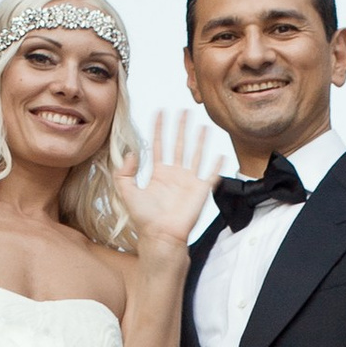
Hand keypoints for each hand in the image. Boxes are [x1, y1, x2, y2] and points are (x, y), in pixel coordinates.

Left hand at [117, 108, 223, 249]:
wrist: (161, 237)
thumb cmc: (144, 219)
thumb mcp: (126, 193)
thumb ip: (124, 173)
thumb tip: (131, 153)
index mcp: (158, 174)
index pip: (158, 145)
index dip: (158, 128)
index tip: (160, 111)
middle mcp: (174, 175)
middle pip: (178, 144)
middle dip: (180, 127)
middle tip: (183, 109)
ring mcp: (189, 182)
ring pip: (195, 154)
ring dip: (199, 140)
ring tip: (202, 124)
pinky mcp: (200, 191)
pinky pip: (211, 175)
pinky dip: (216, 165)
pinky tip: (221, 154)